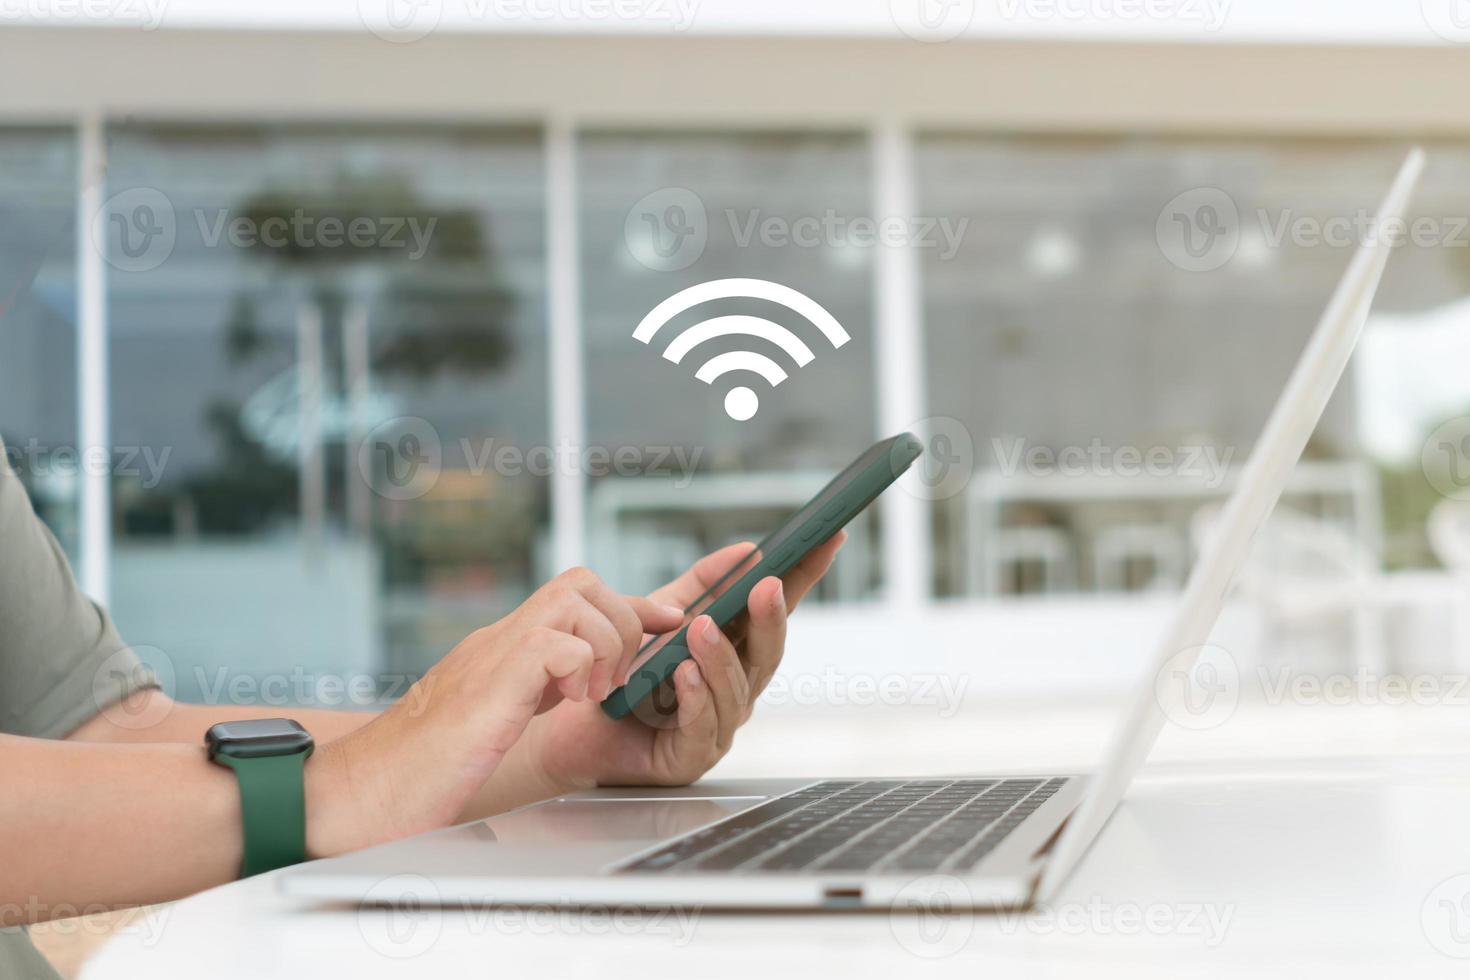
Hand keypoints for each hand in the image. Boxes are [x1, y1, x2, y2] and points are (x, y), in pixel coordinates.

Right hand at [306, 568, 683, 855]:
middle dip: (621, 623)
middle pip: (583, 580)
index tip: (670, 617)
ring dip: (605, 648)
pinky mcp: (496, 677)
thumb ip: (532, 687)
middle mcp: (502, 637)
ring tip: (587, 695)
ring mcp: (496, 651)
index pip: (580, 597)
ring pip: (579, 600)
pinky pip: (562, 643)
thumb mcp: (495, 716)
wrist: (368, 788)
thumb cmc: (424, 767)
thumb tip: (572, 679)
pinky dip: (580, 669)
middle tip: (610, 680)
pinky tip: (566, 704)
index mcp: (507, 647)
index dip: (633, 605)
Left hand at [515, 532, 845, 794]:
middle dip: (771, 618)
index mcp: (735, 652)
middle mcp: (735, 689)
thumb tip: (746, 550)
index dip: (804, 577)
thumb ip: (701, 584)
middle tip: (768, 586)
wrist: (570, 724)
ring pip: (735, 690)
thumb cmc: (621, 673)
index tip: (827, 540)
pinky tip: (684, 674)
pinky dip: (695, 697)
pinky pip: (702, 726)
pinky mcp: (691, 757)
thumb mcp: (659, 615)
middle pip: (767, 653)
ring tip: (702, 630)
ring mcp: (719, 726)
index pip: (775, 612)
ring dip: (720, 657)